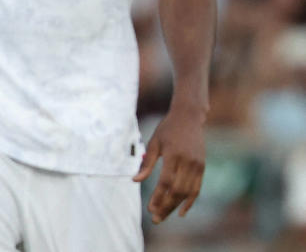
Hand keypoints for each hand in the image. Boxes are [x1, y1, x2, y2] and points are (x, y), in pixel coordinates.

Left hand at [134, 104, 206, 223]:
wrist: (189, 118)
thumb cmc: (167, 129)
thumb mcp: (154, 142)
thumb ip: (146, 163)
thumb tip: (135, 181)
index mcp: (173, 155)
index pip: (165, 182)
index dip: (158, 197)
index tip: (150, 209)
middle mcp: (187, 162)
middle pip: (177, 191)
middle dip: (166, 206)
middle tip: (155, 219)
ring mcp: (197, 166)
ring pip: (187, 193)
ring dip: (176, 207)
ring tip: (164, 217)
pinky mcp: (202, 167)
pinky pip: (197, 189)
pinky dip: (190, 202)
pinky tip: (181, 212)